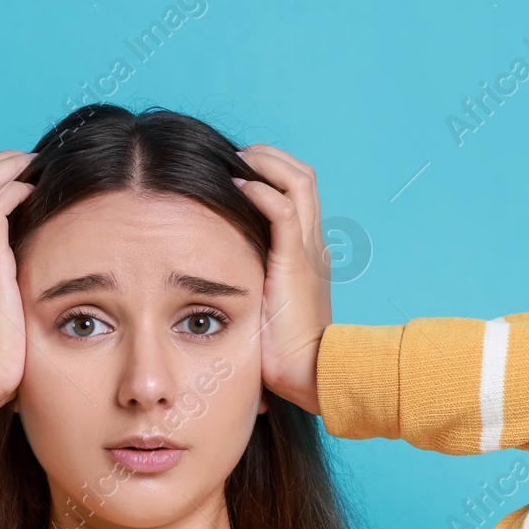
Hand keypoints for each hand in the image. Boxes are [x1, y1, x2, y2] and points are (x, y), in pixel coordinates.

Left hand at [233, 144, 332, 415]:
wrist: (309, 372)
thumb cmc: (283, 351)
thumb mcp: (265, 308)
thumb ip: (250, 286)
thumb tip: (217, 283)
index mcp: (307, 253)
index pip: (298, 194)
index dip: (271, 174)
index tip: (237, 172)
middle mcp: (312, 243)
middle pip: (302, 176)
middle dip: (268, 158)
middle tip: (235, 156)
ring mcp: (307, 249)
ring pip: (298, 181)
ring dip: (265, 163)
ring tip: (235, 161)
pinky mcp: (296, 260)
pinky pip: (284, 209)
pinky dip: (261, 190)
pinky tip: (236, 188)